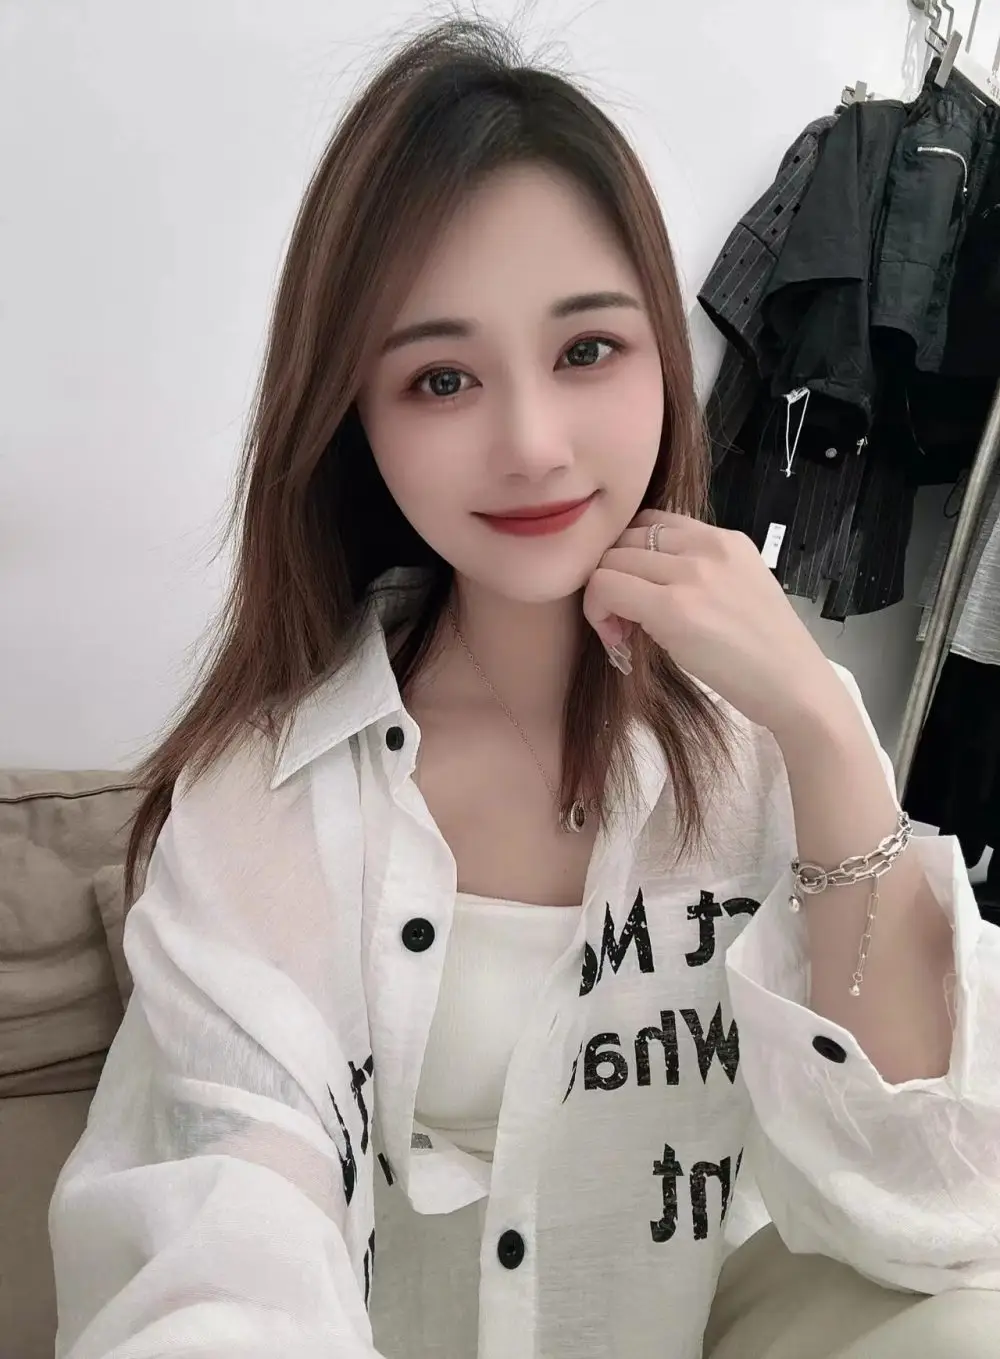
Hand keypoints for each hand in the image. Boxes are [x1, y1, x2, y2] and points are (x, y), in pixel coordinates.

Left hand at [582, 510, 846, 736]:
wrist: (796, 687)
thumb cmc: (765, 654)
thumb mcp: (737, 590)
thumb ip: (693, 574)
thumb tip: (638, 582)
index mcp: (725, 539)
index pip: (650, 523)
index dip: (631, 558)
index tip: (637, 597)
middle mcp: (707, 545)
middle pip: (623, 539)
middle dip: (613, 577)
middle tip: (624, 622)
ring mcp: (691, 573)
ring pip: (609, 561)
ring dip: (603, 596)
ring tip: (623, 632)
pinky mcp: (674, 606)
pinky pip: (606, 587)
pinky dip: (598, 613)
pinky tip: (619, 642)